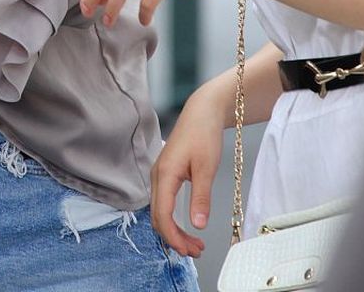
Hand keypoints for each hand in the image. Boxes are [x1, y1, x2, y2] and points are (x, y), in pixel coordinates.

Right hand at [150, 88, 226, 257]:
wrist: (201, 112)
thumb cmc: (203, 135)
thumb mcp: (206, 168)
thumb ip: (201, 197)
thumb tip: (197, 225)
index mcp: (164, 174)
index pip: (162, 214)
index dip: (174, 236)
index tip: (189, 251)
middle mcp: (157, 176)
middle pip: (158, 216)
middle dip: (174, 238)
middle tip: (196, 251)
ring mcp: (160, 175)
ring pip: (160, 211)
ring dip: (174, 230)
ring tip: (195, 243)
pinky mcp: (166, 174)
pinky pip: (163, 202)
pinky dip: (174, 218)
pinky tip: (187, 225)